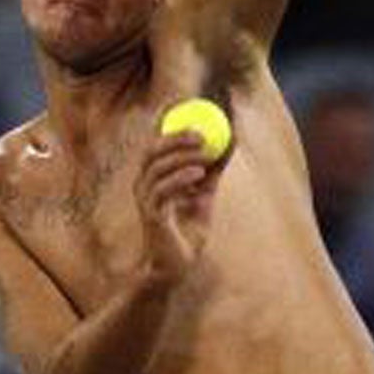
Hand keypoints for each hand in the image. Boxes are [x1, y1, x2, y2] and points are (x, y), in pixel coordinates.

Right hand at [134, 131, 217, 287]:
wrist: (176, 268)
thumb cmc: (187, 232)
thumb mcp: (205, 195)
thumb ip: (213, 170)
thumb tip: (230, 140)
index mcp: (152, 177)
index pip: (155, 143)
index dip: (165, 122)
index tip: (184, 104)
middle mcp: (143, 186)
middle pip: (152, 152)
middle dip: (174, 138)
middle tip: (201, 132)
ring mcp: (145, 201)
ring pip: (157, 169)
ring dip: (181, 157)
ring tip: (205, 153)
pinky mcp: (151, 217)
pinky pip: (163, 191)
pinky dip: (180, 179)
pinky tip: (198, 173)